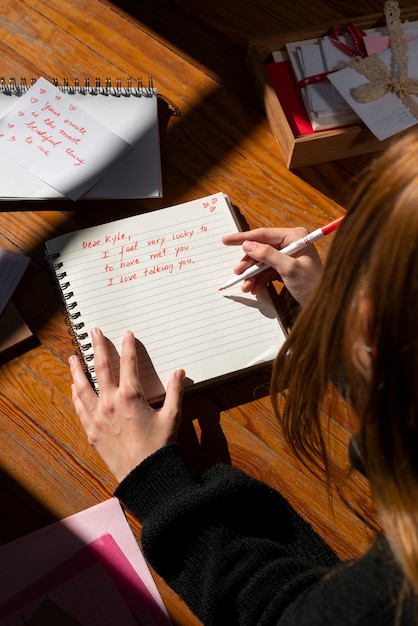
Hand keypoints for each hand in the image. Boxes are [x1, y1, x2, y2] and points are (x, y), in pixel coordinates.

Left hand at [69, 328, 184, 481]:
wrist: (144, 475)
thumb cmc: (159, 446)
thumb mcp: (172, 416)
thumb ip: (176, 392)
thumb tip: (180, 372)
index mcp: (130, 396)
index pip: (128, 364)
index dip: (128, 346)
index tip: (126, 334)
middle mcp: (110, 403)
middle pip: (101, 368)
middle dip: (97, 347)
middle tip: (93, 332)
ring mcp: (98, 417)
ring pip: (83, 387)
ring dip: (77, 370)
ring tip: (72, 357)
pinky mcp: (92, 431)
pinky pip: (80, 408)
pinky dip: (76, 395)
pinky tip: (74, 388)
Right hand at [222, 227, 322, 304]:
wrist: (326, 304)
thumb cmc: (314, 285)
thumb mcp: (289, 269)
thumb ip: (267, 255)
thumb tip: (248, 245)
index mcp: (295, 237)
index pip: (263, 234)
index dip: (243, 238)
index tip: (226, 240)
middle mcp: (291, 244)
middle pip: (261, 249)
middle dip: (248, 263)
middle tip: (237, 273)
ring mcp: (288, 257)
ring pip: (262, 262)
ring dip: (252, 274)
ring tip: (246, 286)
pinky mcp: (286, 269)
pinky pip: (267, 271)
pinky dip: (259, 280)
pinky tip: (253, 288)